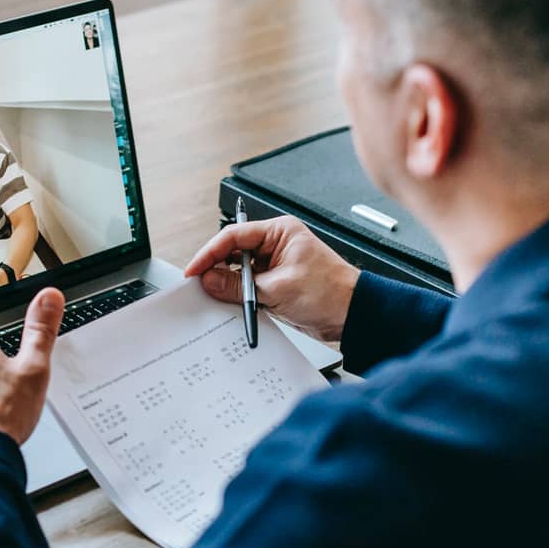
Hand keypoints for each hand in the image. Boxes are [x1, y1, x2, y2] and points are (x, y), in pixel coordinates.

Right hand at [184, 215, 359, 341]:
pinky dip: (239, 296)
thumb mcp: (279, 289)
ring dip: (228, 284)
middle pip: (233, 252)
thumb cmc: (331, 292)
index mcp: (279, 232)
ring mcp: (275, 265)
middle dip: (216, 268)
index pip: (234, 236)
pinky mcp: (275, 283)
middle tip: (201, 285)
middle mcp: (276, 245)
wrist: (353, 315)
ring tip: (215, 296)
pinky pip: (248, 286)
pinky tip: (231, 304)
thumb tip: (210, 280)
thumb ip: (239, 285)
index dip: (210, 252)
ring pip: (239, 271)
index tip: (195, 269)